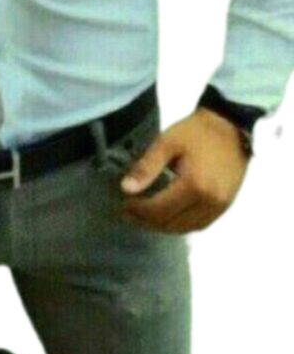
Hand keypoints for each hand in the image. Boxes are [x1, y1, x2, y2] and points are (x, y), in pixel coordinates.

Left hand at [119, 107, 249, 233]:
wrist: (230, 125)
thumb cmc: (196, 132)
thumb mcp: (165, 143)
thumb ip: (145, 167)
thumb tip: (126, 189)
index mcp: (194, 185)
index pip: (159, 210)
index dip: (138, 211)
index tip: (124, 205)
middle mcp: (210, 201)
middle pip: (171, 223)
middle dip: (146, 221)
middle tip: (129, 213)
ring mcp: (220, 206)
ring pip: (185, 228)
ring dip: (162, 227)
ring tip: (144, 217)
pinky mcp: (226, 205)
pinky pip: (200, 225)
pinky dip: (180, 225)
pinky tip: (167, 217)